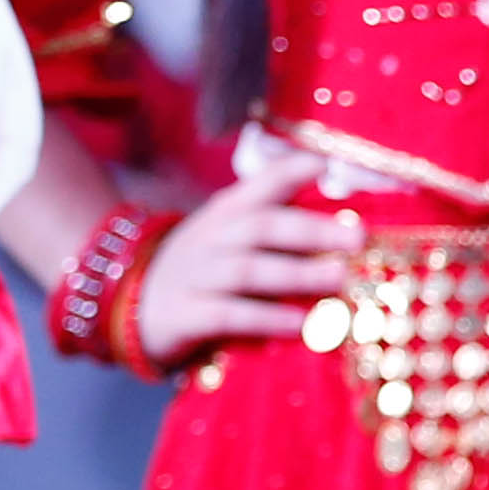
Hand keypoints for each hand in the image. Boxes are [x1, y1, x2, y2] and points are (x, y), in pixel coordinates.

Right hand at [135, 135, 361, 359]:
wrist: (131, 304)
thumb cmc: (202, 268)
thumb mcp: (230, 234)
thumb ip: (276, 220)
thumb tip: (342, 209)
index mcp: (227, 212)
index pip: (262, 183)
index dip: (294, 170)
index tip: (331, 166)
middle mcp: (212, 238)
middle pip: (262, 226)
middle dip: (311, 229)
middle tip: (357, 237)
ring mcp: (195, 276)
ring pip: (248, 270)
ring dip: (296, 274)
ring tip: (338, 279)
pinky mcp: (184, 316)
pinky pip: (226, 315)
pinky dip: (263, 318)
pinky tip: (297, 324)